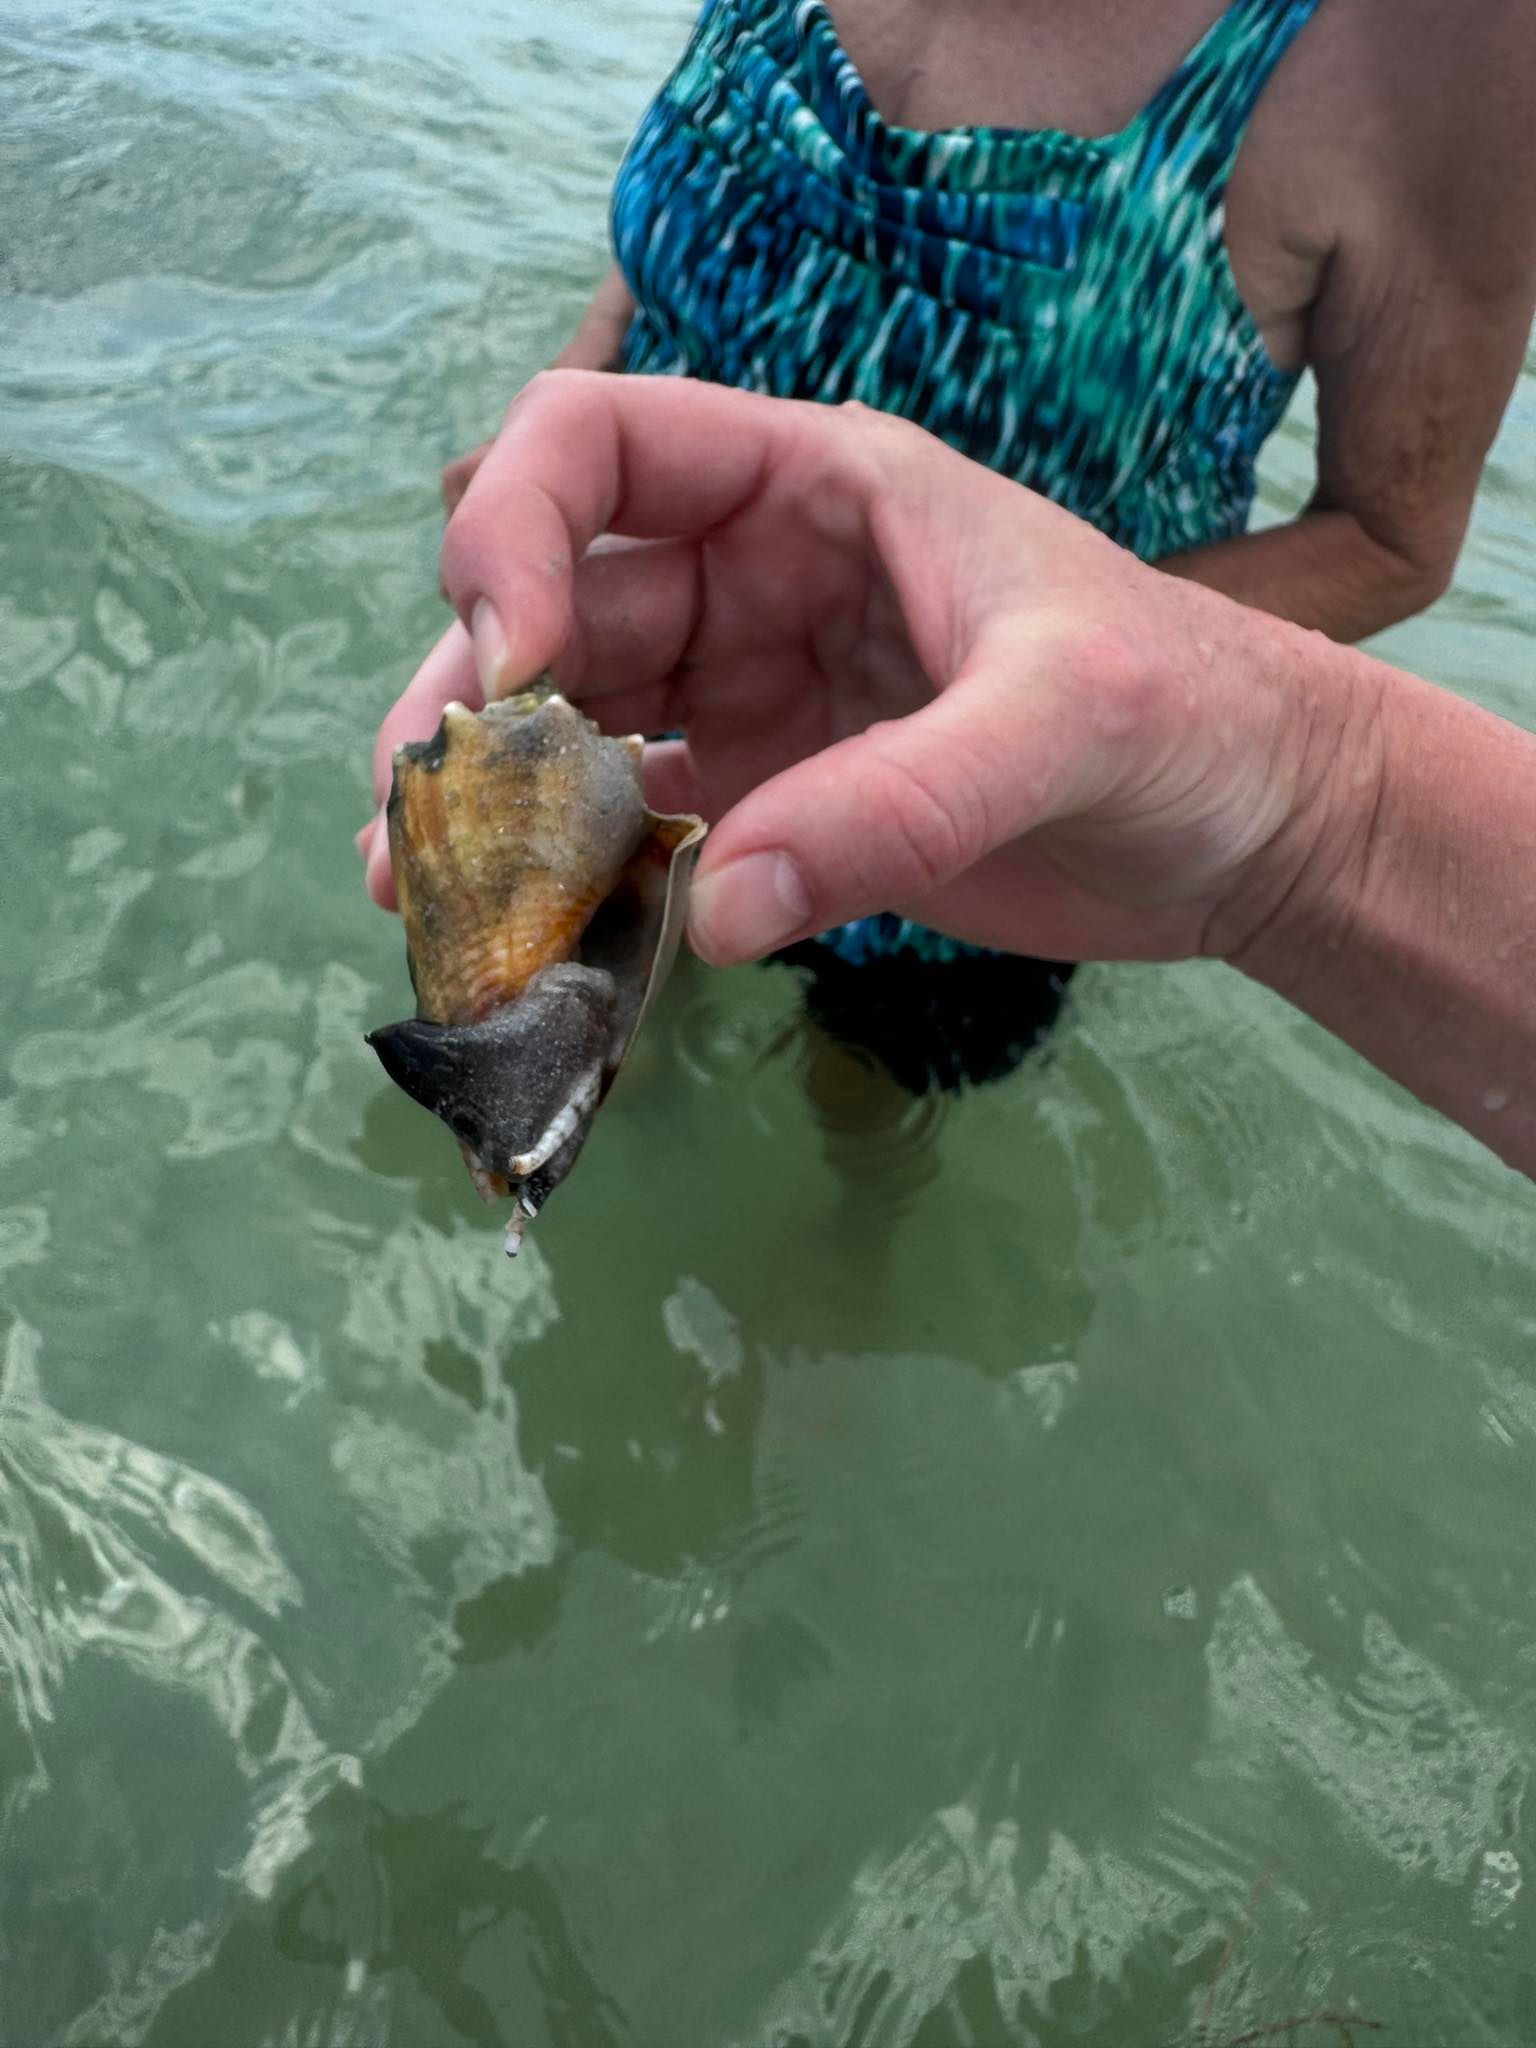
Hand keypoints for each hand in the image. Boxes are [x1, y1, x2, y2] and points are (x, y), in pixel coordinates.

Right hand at [366, 372, 1376, 972]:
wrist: (1252, 827)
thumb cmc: (1186, 718)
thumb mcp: (1062, 723)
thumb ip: (898, 802)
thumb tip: (716, 908)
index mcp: (814, 486)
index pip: (600, 446)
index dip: (514, 531)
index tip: (507, 671)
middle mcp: (758, 575)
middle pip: (557, 604)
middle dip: (473, 700)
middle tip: (417, 820)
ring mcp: (759, 691)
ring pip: (580, 724)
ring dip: (497, 801)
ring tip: (419, 890)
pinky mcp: (778, 799)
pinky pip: (642, 824)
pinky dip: (578, 872)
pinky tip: (529, 932)